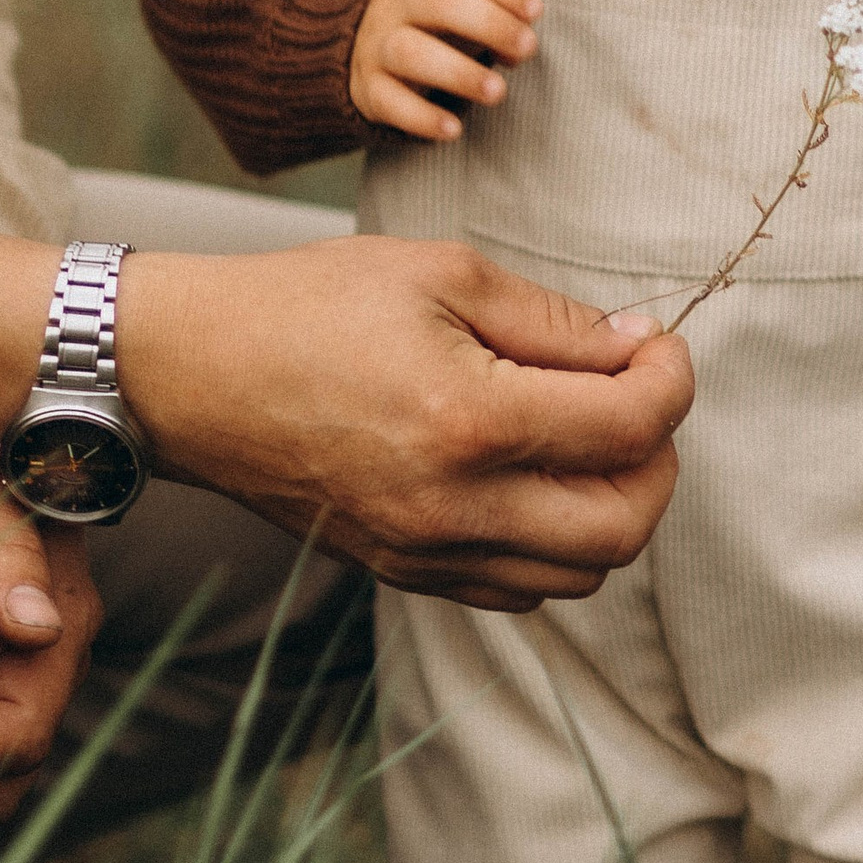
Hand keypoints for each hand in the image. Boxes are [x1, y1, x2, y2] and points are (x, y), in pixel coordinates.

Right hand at [122, 240, 691, 610]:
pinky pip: (519, 587)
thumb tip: (638, 348)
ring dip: (612, 505)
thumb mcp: (443, 275)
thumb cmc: (310, 306)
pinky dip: (555, 542)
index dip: (671, 380)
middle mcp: (452, 507)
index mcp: (468, 420)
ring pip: (581, 573)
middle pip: (625, 526)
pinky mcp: (402, 572)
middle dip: (658, 458)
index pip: (631, 428)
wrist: (191, 373)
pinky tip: (534, 476)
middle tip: (635, 397)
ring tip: (586, 434)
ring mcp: (424, 552)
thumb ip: (555, 321)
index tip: (657, 346)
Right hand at [352, 0, 541, 140]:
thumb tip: (521, 47)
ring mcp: (376, 44)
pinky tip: (454, 129)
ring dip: (459, 73)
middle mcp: (396, 3)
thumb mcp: (457, 4)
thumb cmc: (429, 22)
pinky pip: (390, 102)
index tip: (535, 11)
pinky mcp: (366, 87)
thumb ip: (494, 17)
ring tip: (497, 92)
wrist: (352, 41)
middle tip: (527, 47)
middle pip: (440, 3)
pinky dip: (422, 118)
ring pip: (410, 52)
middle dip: (490, 24)